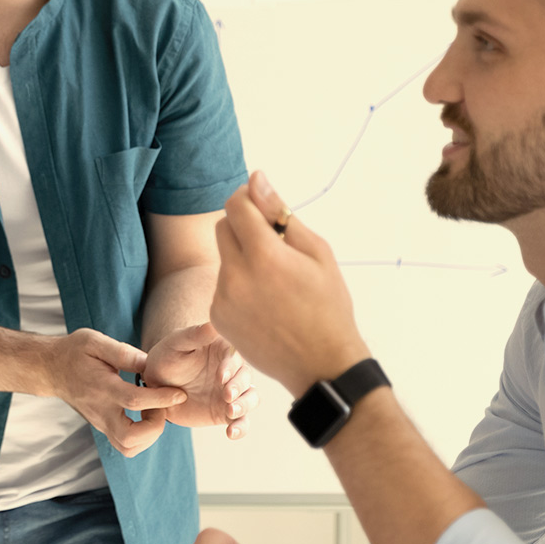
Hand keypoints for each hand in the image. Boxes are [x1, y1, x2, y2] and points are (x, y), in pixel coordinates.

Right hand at [42, 328, 188, 456]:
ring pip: (128, 447)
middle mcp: (100, 411)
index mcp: (101, 388)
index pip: (134, 401)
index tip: (179, 393)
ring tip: (154, 412)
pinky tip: (145, 417)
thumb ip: (123, 353)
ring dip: (149, 436)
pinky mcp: (103, 427)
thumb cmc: (75, 352)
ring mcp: (101, 423)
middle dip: (155, 427)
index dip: (161, 399)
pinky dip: (142, 438)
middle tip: (161, 407)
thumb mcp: (95, 341)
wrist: (51, 369)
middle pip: (129, 438)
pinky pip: (126, 445)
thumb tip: (150, 363)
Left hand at [144, 323, 257, 440]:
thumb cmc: (166, 357)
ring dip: (244, 406)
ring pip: (250, 399)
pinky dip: (241, 428)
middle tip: (226, 396)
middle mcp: (233, 371)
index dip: (230, 367)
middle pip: (246, 379)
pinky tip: (231, 433)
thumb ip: (194, 335)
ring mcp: (232, 393)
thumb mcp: (176, 344)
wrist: (156, 384)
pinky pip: (241, 421)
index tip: (220, 376)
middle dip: (239, 388)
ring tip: (230, 413)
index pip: (235, 357)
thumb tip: (214, 323)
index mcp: (225, 351)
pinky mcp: (226, 412)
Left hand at [211, 172, 370, 398]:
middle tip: (273, 242)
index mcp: (264, 256)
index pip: (236, 205)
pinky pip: (222, 285)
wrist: (321, 365)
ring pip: (224, 257)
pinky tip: (264, 302)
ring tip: (274, 280)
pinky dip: (239, 284)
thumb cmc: (328, 305)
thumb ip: (281, 214)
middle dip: (244, 225)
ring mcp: (222, 299)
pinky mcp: (217, 317)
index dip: (247, 196)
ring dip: (242, 256)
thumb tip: (256, 179)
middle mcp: (236, 276)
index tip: (261, 202)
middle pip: (223, 227)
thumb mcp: (317, 252)